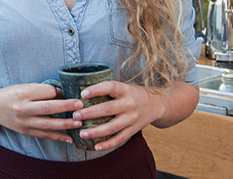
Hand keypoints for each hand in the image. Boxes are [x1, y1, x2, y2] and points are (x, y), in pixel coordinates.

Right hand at [0, 83, 83, 143]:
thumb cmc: (12, 94)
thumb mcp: (24, 87)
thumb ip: (41, 90)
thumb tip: (62, 94)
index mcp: (23, 93)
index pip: (46, 92)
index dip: (58, 92)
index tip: (68, 92)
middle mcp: (23, 108)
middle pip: (49, 108)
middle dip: (67, 106)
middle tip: (81, 106)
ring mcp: (24, 122)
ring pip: (48, 124)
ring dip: (66, 124)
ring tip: (79, 123)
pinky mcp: (26, 131)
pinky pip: (44, 135)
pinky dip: (58, 137)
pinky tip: (69, 138)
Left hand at [71, 80, 197, 151]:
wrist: (156, 105)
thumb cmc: (132, 94)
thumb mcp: (123, 86)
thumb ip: (107, 89)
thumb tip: (80, 90)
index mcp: (125, 90)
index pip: (110, 87)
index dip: (96, 90)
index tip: (83, 94)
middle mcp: (130, 104)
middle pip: (108, 109)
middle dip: (91, 113)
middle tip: (76, 115)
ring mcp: (132, 118)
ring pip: (113, 127)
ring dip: (96, 132)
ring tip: (82, 133)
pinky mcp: (133, 130)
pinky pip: (119, 139)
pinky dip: (108, 144)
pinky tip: (96, 146)